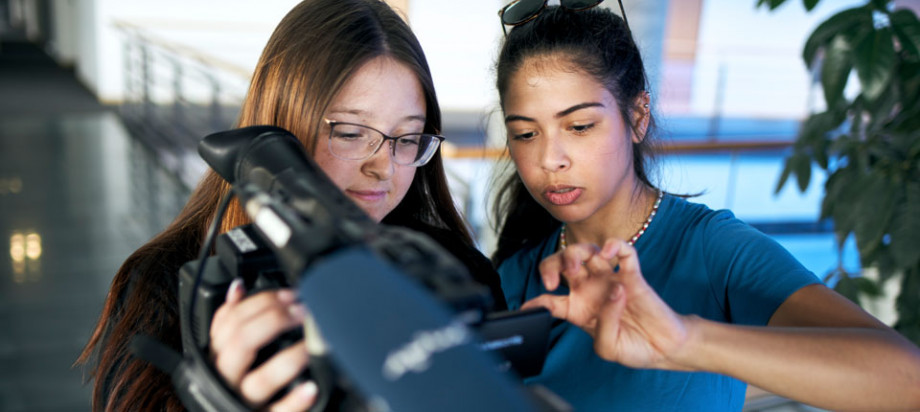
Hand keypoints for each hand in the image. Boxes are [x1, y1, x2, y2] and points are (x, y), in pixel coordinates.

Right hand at [210, 279, 316, 410]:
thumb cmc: (232, 382)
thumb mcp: (225, 350)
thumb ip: (229, 321)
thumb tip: (237, 287)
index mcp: (218, 356)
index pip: (231, 321)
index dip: (261, 302)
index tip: (289, 296)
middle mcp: (227, 377)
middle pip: (242, 342)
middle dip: (275, 321)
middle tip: (302, 313)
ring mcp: (244, 401)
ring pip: (262, 379)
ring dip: (289, 358)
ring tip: (311, 345)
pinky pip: (279, 411)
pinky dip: (295, 400)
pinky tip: (311, 387)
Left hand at [521, 239, 692, 369]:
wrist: (662, 348)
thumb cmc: (633, 347)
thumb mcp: (608, 347)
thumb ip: (602, 325)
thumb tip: (610, 295)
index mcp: (578, 309)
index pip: (549, 300)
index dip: (535, 302)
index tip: (528, 308)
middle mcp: (590, 290)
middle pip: (563, 264)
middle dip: (551, 265)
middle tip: (555, 280)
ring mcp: (610, 279)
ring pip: (587, 251)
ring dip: (577, 252)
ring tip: (577, 266)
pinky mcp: (632, 274)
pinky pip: (623, 250)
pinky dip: (614, 245)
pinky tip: (608, 253)